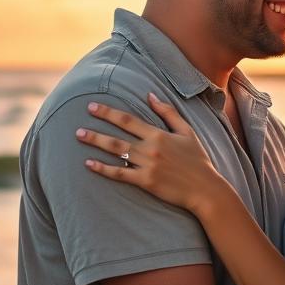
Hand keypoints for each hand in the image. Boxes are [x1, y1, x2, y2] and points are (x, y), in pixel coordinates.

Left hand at [76, 94, 227, 213]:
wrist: (206, 188)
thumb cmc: (198, 160)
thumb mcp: (187, 131)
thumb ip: (169, 112)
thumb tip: (150, 95)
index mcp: (159, 134)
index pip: (128, 119)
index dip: (109, 112)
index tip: (92, 106)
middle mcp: (151, 148)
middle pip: (117, 135)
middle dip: (96, 128)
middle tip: (78, 125)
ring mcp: (148, 165)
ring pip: (116, 152)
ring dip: (96, 143)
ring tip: (79, 137)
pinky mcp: (146, 182)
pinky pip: (120, 174)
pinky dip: (103, 169)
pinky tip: (89, 164)